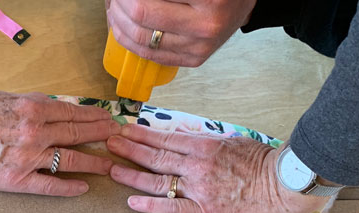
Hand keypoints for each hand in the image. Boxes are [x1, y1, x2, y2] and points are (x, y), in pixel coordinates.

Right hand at [0, 81, 119, 196]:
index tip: (111, 121)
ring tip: (112, 166)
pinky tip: (84, 187)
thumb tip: (58, 107)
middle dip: (104, 137)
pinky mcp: (17, 179)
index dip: (96, 118)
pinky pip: (51, 185)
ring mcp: (29, 157)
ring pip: (71, 159)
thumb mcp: (7, 97)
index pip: (75, 113)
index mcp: (34, 108)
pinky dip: (70, 186)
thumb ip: (34, 103)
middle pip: (79, 134)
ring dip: (95, 162)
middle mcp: (36, 131)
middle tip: (121, 141)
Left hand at [106, 0, 255, 66]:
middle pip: (141, 15)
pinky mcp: (194, 60)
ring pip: (141, 39)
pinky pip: (151, 55)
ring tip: (115, 7)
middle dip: (120, 3)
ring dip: (118, 22)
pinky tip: (121, 27)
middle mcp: (205, 25)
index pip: (147, 0)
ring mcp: (200, 47)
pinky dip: (129, 41)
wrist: (243, 2)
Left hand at [107, 124, 328, 212]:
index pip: (165, 139)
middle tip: (109, 143)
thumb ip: (208, 143)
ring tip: (113, 168)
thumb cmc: (265, 163)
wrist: (286, 185)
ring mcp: (199, 190)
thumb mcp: (234, 142)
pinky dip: (150, 205)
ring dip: (132, 174)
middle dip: (129, 149)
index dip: (142, 135)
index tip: (124, 130)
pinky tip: (132, 202)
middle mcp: (197, 166)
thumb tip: (186, 140)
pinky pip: (172, 208)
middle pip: (155, 157)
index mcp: (205, 147)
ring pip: (158, 180)